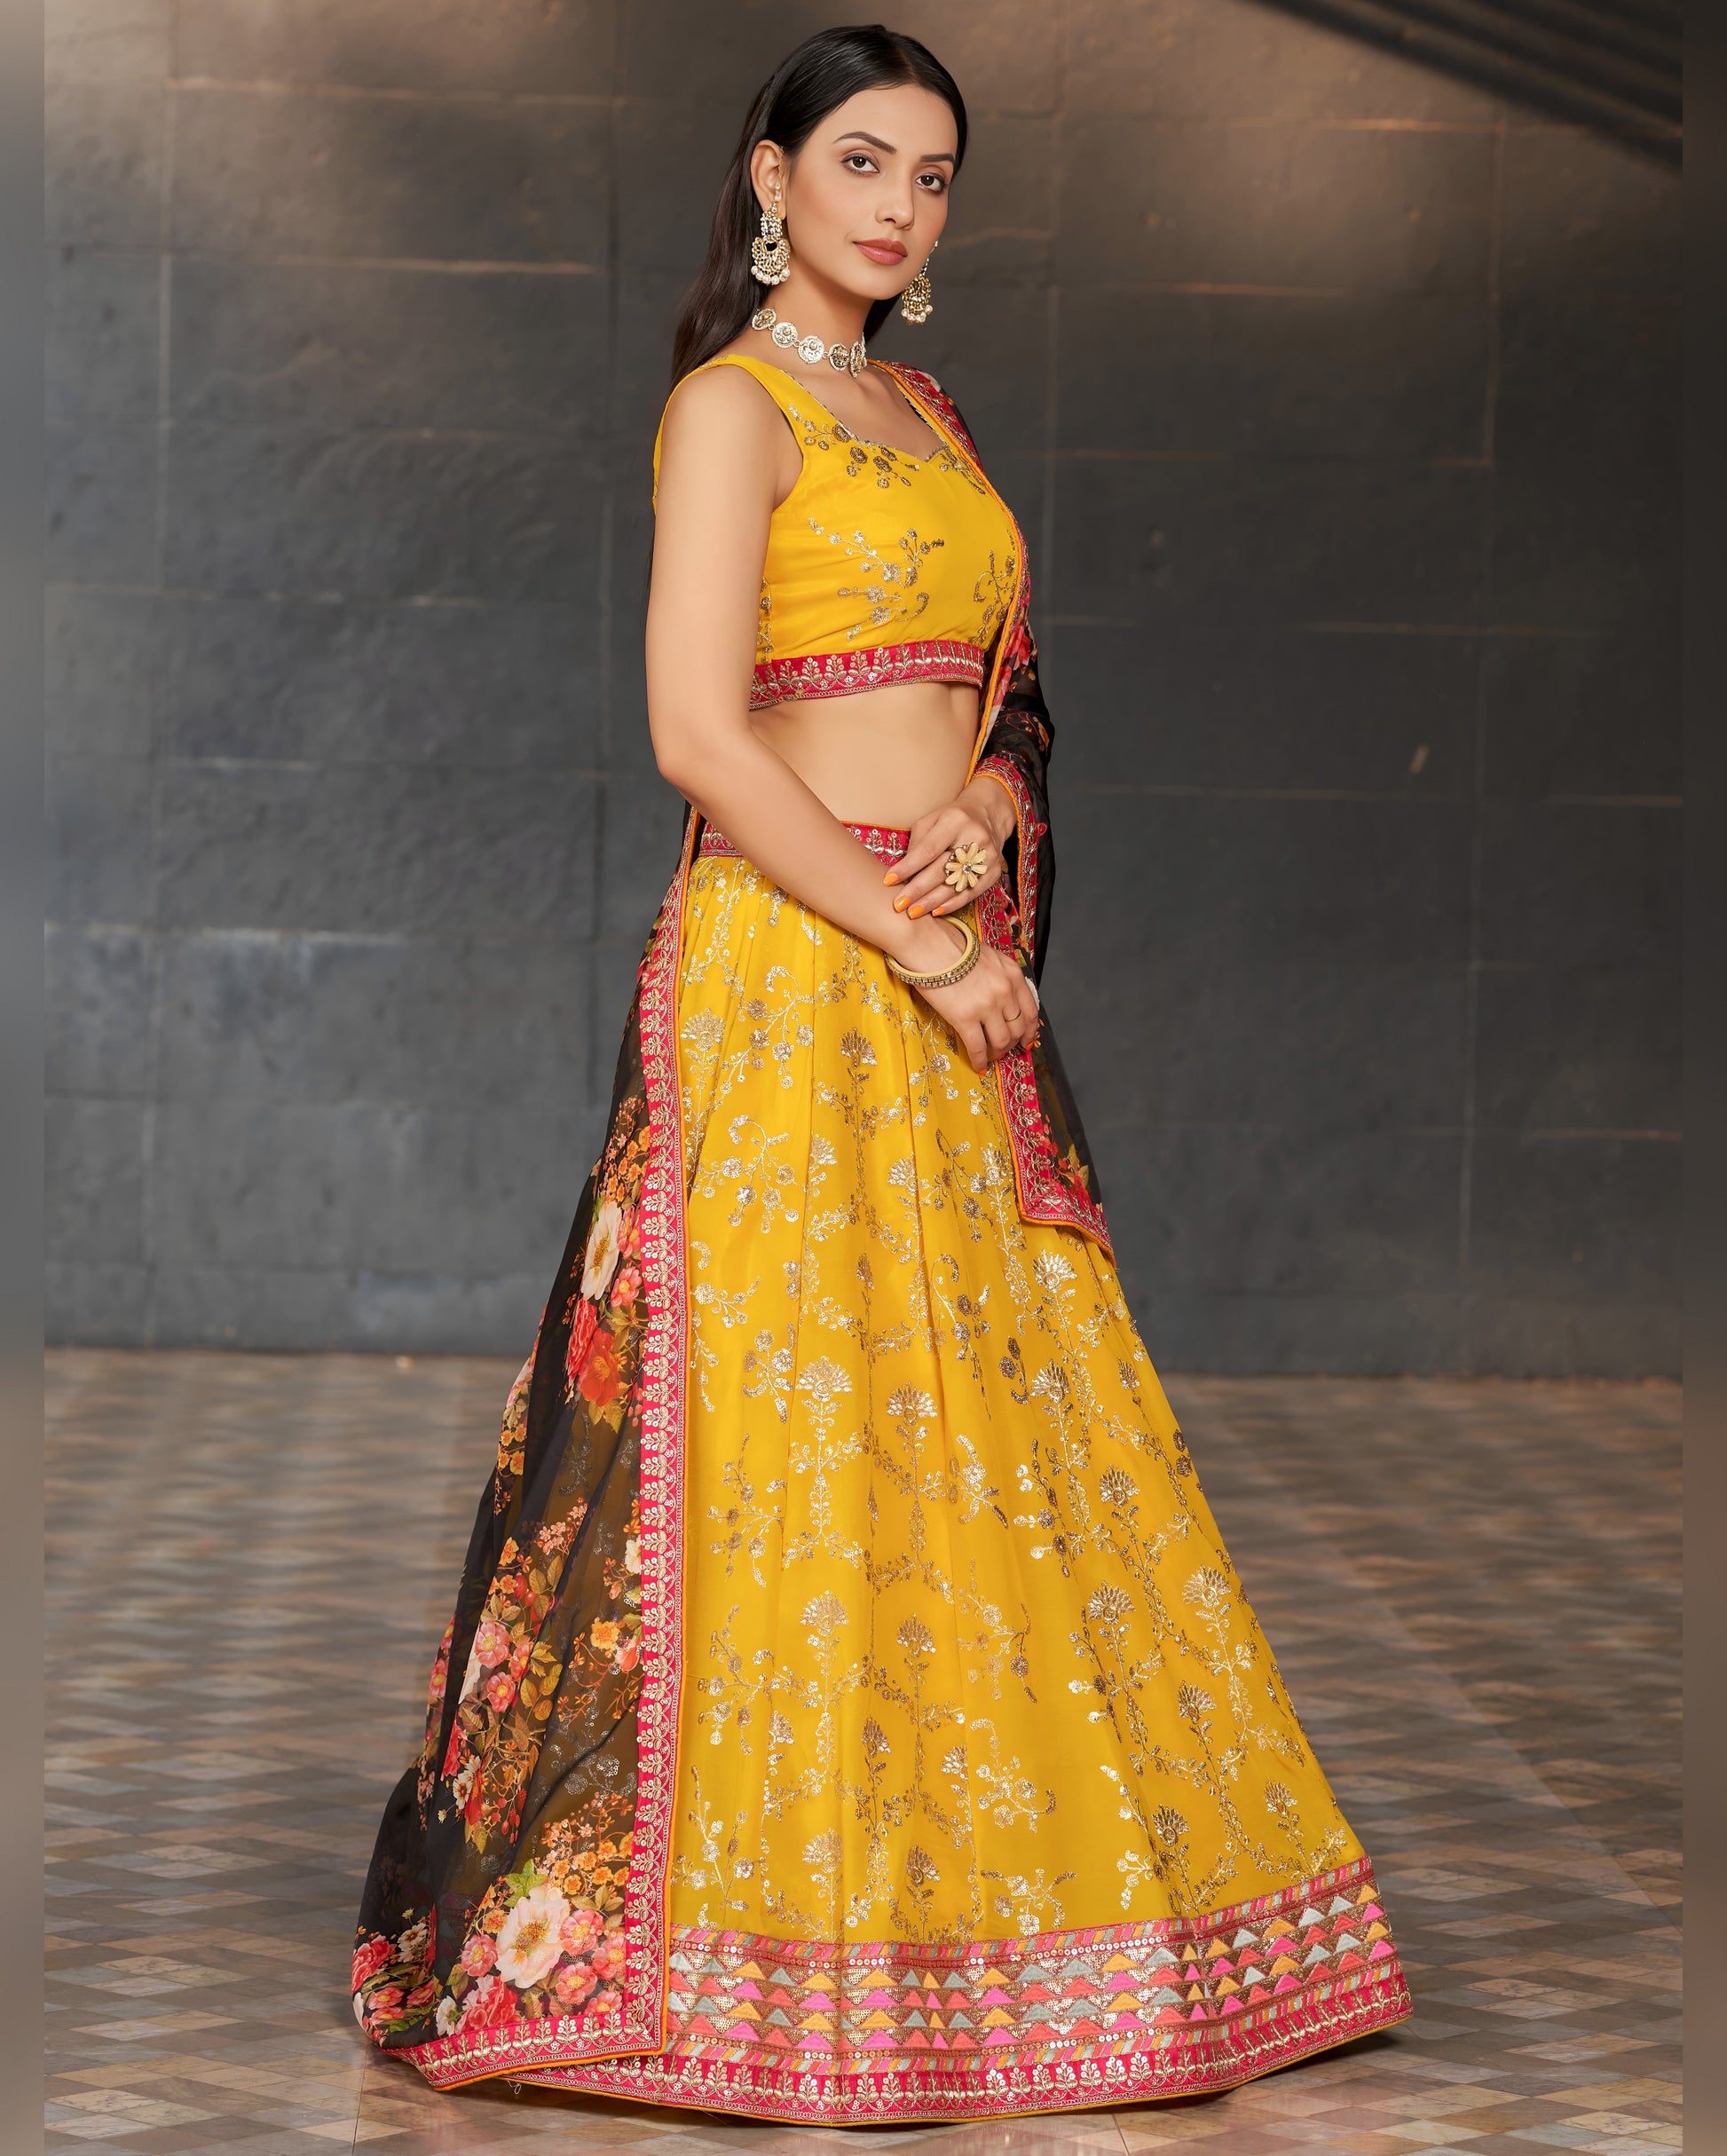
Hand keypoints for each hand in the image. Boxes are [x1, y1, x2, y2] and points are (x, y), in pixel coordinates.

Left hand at [883, 776, 1015, 920]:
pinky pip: (971, 893)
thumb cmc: (951, 818)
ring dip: (932, 901)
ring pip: (956, 885)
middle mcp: (975, 838)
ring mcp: (987, 856)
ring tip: (913, 912)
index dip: (908, 867)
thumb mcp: (931, 820)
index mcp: (955, 820)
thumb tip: (903, 869)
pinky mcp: (993, 872)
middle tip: (899, 904)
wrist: (988, 816)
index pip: (928, 849)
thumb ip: (917, 842)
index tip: (889, 881)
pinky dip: (952, 904)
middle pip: (942, 870)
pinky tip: (936, 912)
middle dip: (917, 889)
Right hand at [915, 937, 1040, 1074]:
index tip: (1026, 1040)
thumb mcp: (989, 957)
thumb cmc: (954, 947)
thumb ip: (1000, 976)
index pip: (1030, 1010)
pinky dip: (980, 1060)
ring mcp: (986, 1006)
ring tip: (990, 1057)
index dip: (1030, 1030)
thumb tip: (1000, 996)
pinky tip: (978, 1065)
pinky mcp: (965, 1018)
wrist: (931, 946)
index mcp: (1013, 975)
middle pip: (1017, 1028)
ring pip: (1001, 1041)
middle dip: (1012, 1043)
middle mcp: (1005, 992)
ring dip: (997, 1053)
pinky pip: (978, 1047)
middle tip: (1003, 1049)